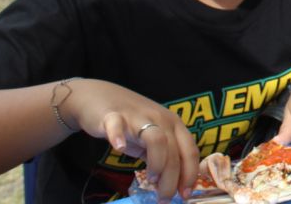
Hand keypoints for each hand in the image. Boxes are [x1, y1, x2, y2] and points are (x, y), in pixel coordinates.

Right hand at [63, 79, 198, 203]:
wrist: (100, 98)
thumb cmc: (130, 123)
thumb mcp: (152, 140)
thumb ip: (163, 157)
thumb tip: (172, 186)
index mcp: (174, 124)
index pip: (190, 150)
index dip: (190, 173)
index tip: (185, 194)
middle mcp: (161, 118)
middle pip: (174, 150)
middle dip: (172, 178)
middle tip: (164, 198)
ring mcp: (137, 116)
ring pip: (156, 139)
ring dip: (157, 162)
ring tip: (150, 179)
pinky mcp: (112, 116)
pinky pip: (117, 125)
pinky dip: (119, 137)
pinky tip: (119, 148)